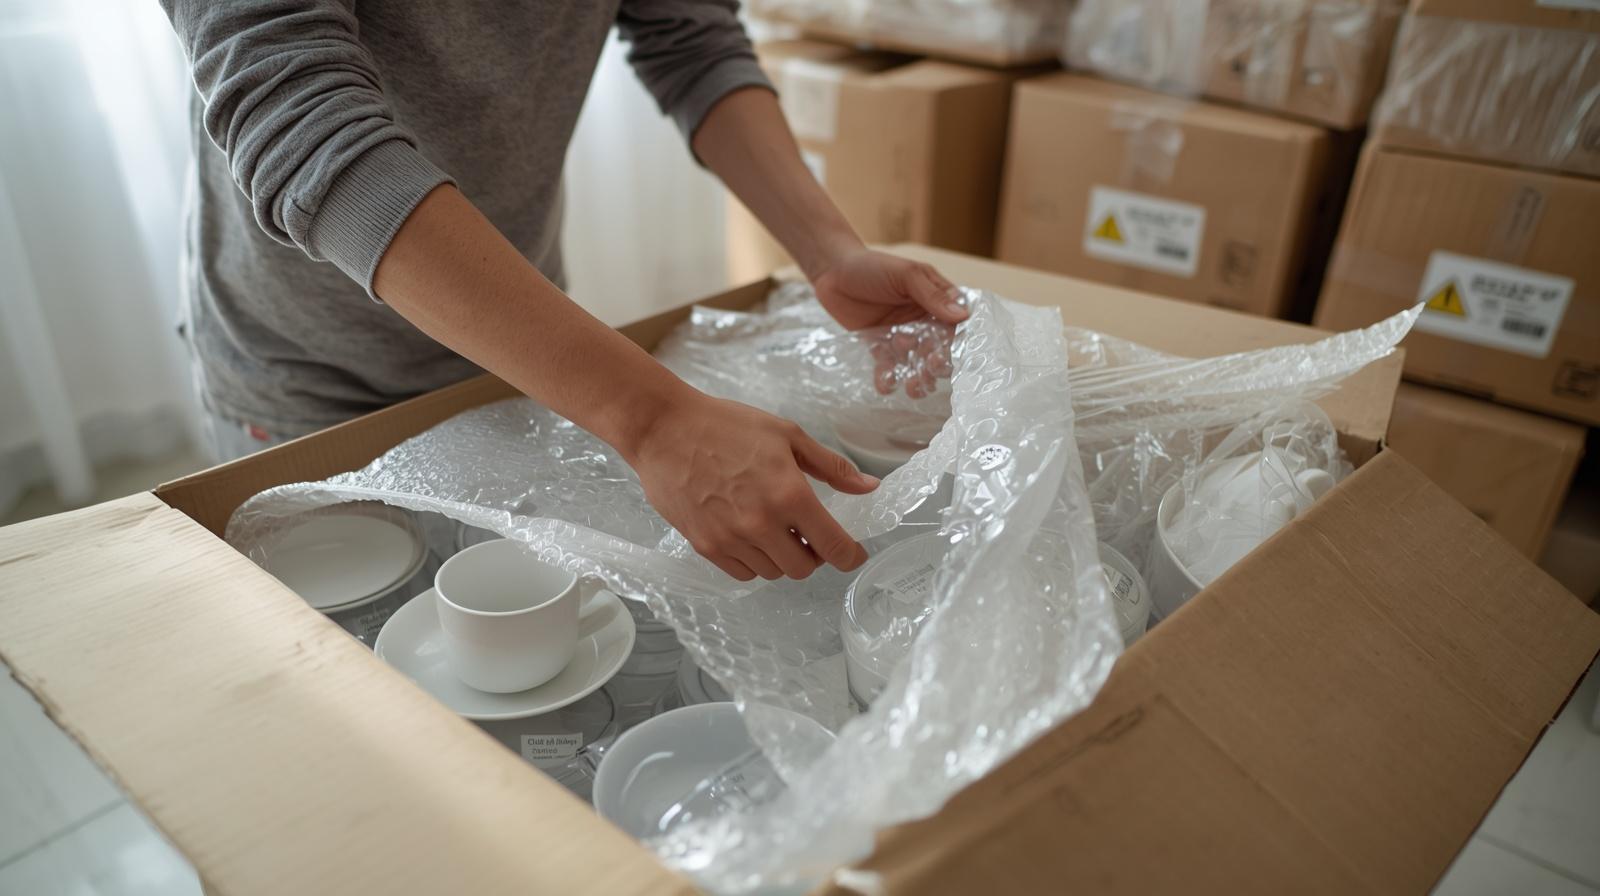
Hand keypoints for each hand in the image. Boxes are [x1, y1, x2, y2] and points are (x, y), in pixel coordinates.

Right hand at [625, 391, 877, 580]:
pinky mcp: (705, 546)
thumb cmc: (727, 425)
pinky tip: (750, 536)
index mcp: (790, 494)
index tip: (853, 554)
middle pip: (803, 568)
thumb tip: (869, 487)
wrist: (664, 430)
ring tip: (774, 529)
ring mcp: (731, 539)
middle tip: (808, 534)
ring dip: (782, 557)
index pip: (834, 547)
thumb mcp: (787, 435)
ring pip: (773, 572)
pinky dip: (754, 561)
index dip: (850, 556)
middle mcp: (762, 524)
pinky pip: (743, 573)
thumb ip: (831, 466)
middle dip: (814, 555)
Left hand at [811, 249, 967, 397]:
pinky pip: (888, 367)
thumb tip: (963, 316)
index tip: (955, 354)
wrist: (833, 271)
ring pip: (915, 362)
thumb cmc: (873, 266)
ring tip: (913, 387)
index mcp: (936, 302)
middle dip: (937, 363)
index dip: (958, 342)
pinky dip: (888, 379)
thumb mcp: (906, 275)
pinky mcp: (880, 347)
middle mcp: (922, 322)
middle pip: (938, 348)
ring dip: (917, 377)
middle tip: (931, 368)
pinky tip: (886, 385)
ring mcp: (902, 336)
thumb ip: (932, 295)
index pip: (955, 325)